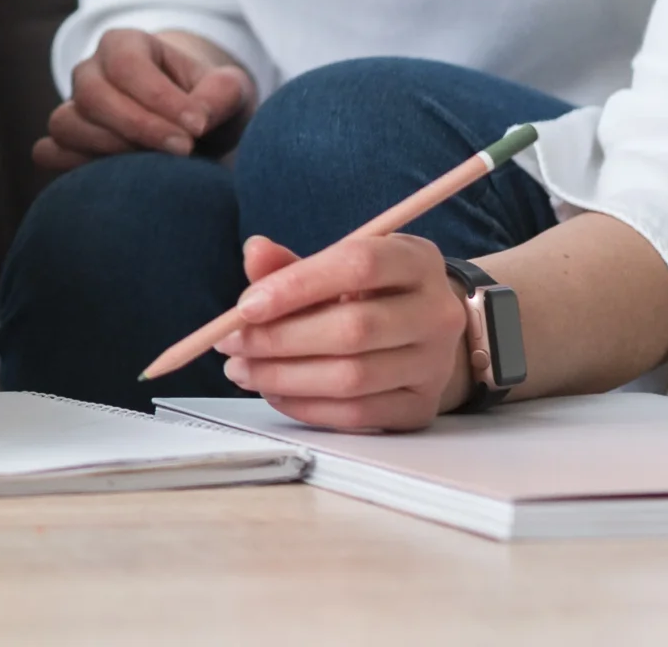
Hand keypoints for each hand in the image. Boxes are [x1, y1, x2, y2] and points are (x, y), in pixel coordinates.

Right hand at [33, 28, 256, 171]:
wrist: (191, 127)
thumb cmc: (207, 102)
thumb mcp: (228, 89)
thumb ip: (221, 95)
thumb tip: (197, 119)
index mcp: (125, 44)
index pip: (128, 65)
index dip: (160, 98)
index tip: (198, 128)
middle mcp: (90, 71)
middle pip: (92, 95)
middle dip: (138, 127)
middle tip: (184, 150)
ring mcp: (71, 107)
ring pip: (66, 125)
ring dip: (110, 150)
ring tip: (155, 166)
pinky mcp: (64, 142)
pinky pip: (50, 153)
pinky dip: (76, 167)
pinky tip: (121, 178)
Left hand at [217, 233, 471, 431]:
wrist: (423, 332)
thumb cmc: (369, 293)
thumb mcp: (335, 266)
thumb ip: (291, 263)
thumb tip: (254, 253)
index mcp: (416, 261)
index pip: (359, 265)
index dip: (297, 285)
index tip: (245, 306)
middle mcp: (436, 312)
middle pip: (354, 329)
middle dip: (279, 339)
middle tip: (231, 343)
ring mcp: (435, 364)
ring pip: (352, 377)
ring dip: (283, 377)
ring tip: (242, 370)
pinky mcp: (422, 407)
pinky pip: (357, 414)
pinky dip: (306, 406)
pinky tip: (274, 392)